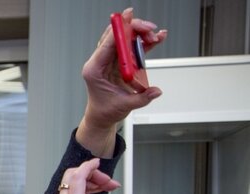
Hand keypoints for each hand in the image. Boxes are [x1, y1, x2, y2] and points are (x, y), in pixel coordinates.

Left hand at [77, 7, 167, 155]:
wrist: (101, 117)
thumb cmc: (105, 110)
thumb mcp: (123, 106)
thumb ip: (141, 98)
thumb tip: (155, 91)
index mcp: (94, 69)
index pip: (107, 44)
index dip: (119, 29)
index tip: (128, 17)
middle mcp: (100, 62)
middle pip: (116, 37)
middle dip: (134, 29)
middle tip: (149, 30)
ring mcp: (109, 61)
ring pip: (125, 40)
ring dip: (141, 36)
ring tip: (155, 36)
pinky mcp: (119, 63)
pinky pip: (131, 48)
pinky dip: (143, 43)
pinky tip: (156, 39)